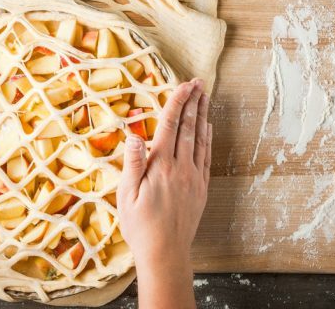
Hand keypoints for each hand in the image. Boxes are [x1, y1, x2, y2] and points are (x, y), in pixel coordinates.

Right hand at [117, 78, 211, 308]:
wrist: (165, 252)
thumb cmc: (139, 225)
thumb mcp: (126, 195)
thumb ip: (132, 163)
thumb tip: (133, 134)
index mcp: (161, 166)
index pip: (169, 125)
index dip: (177, 102)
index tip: (184, 85)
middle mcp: (181, 167)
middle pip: (188, 127)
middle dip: (193, 102)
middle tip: (198, 82)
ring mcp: (194, 177)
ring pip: (201, 139)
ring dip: (203, 115)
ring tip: (205, 97)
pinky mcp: (201, 188)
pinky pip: (207, 156)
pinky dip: (208, 138)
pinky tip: (208, 128)